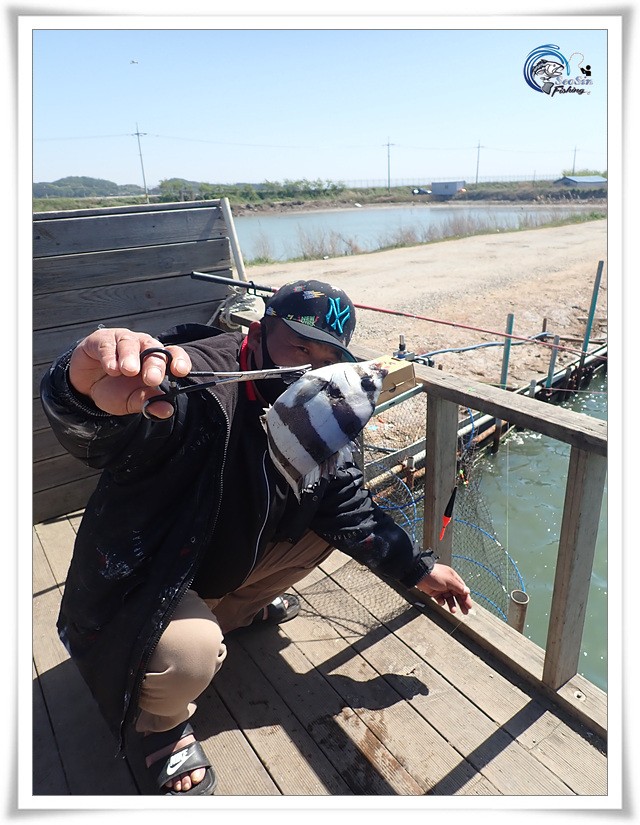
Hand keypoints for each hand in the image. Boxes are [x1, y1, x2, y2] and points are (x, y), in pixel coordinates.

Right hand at [68, 328, 191, 417]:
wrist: (86, 389)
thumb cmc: (115, 390)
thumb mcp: (132, 401)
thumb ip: (149, 403)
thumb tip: (167, 410)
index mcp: (155, 360)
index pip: (173, 354)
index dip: (179, 360)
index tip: (180, 371)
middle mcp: (141, 347)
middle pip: (153, 348)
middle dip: (154, 363)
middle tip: (152, 378)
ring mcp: (121, 341)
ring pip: (130, 342)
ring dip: (131, 356)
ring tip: (129, 370)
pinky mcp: (100, 340)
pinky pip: (107, 344)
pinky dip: (109, 356)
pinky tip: (111, 368)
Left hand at [415, 563, 472, 614]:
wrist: (420, 575)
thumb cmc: (435, 574)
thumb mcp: (449, 580)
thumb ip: (459, 587)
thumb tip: (467, 591)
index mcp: (453, 578)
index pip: (462, 589)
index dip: (466, 598)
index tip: (469, 606)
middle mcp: (449, 583)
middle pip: (457, 595)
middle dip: (461, 603)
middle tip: (465, 612)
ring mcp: (442, 588)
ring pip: (449, 599)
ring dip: (452, 605)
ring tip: (453, 611)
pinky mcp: (435, 592)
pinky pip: (440, 599)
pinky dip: (442, 602)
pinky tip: (441, 602)